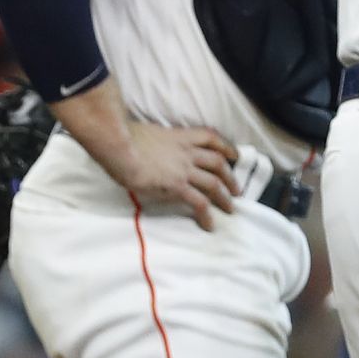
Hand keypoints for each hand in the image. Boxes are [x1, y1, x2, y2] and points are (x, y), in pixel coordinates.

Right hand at [96, 122, 239, 229]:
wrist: (121, 149)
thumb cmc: (126, 139)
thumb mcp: (148, 132)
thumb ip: (158, 140)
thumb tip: (154, 145)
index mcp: (180, 137)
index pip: (210, 137)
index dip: (225, 146)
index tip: (234, 155)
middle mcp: (187, 153)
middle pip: (218, 163)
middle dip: (230, 177)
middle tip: (237, 189)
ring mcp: (184, 170)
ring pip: (214, 184)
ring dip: (225, 197)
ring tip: (230, 209)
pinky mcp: (178, 187)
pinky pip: (199, 203)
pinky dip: (207, 215)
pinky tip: (210, 225)